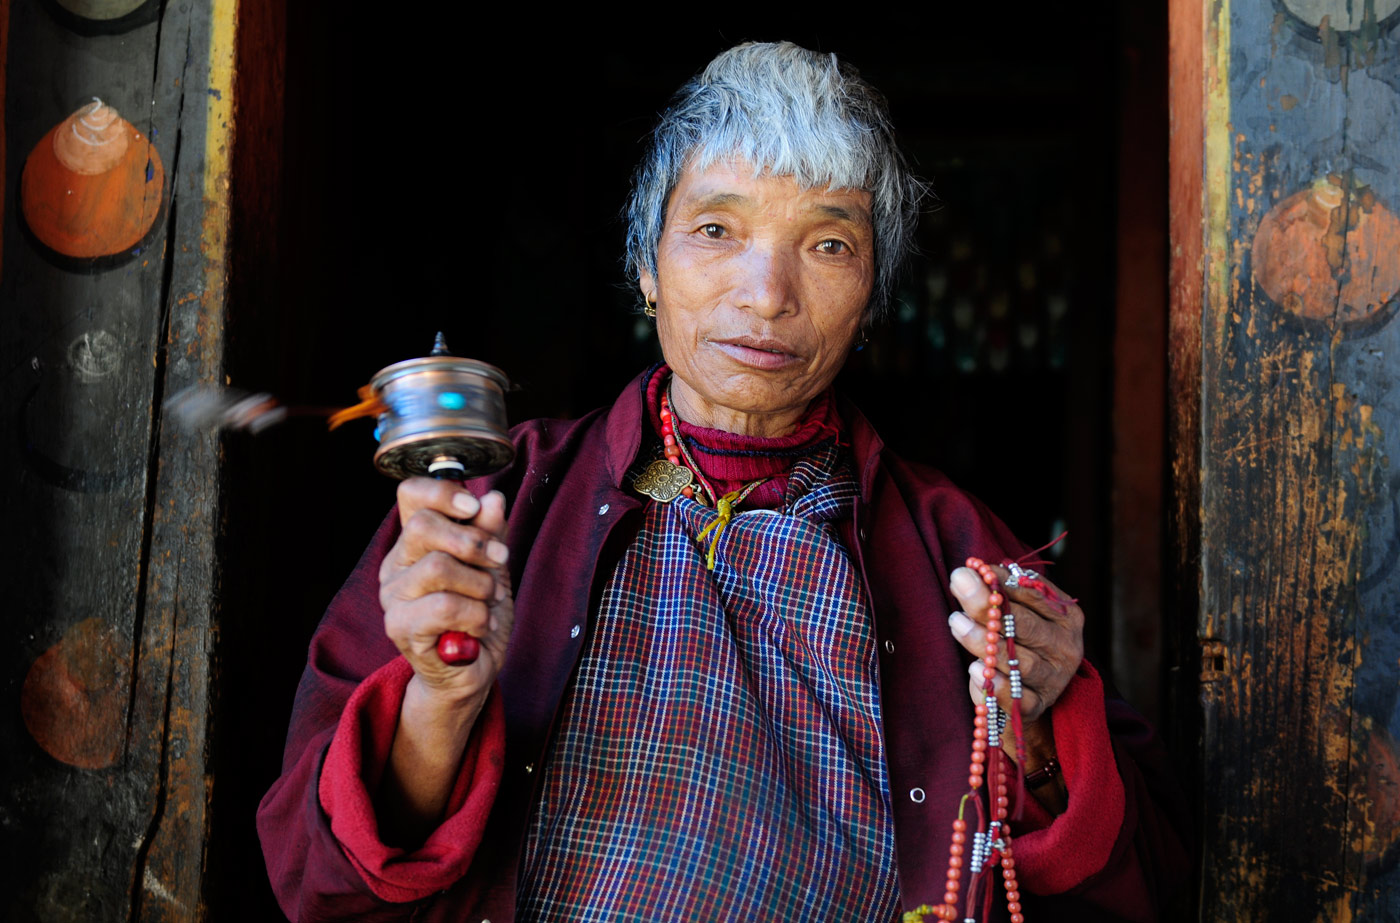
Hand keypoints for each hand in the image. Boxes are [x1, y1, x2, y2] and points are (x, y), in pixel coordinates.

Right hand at [378, 477, 513, 708]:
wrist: (474, 672)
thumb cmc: (478, 617)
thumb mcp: (493, 568)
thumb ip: (490, 534)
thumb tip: (492, 498)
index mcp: (415, 544)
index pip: (411, 494)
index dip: (444, 493)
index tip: (475, 509)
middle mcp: (396, 566)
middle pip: (423, 526)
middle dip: (474, 542)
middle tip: (499, 561)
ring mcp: (394, 598)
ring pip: (438, 566)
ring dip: (480, 584)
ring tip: (490, 601)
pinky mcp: (400, 628)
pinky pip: (444, 606)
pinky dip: (476, 615)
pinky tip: (480, 626)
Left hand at [947, 562, 1083, 793]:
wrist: (1026, 697)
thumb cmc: (1017, 643)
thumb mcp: (1016, 613)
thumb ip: (999, 591)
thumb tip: (972, 570)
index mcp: (1066, 616)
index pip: (1033, 594)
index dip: (1000, 580)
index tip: (972, 568)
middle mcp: (1066, 647)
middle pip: (1025, 625)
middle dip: (987, 604)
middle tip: (958, 585)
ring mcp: (1054, 679)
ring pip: (1019, 661)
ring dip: (984, 641)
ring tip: (956, 623)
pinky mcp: (1037, 706)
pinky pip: (1015, 698)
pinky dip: (995, 686)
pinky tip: (974, 670)